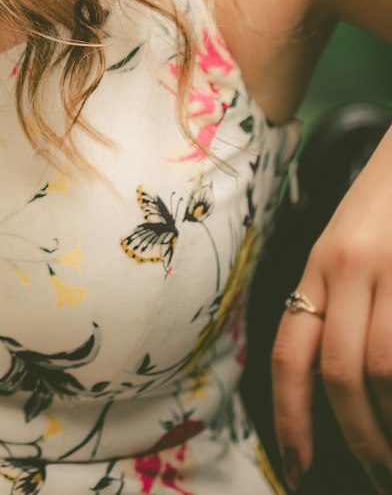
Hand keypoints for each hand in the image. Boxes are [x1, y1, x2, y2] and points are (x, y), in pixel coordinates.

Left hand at [271, 124, 391, 491]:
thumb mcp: (347, 249)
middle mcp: (347, 266)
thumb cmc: (386, 206)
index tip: (298, 466)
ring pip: (383, 366)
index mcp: (318, 266)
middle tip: (377, 472)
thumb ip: (334, 303)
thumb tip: (332, 386)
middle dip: (359, 436)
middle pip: (340, 372)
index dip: (291, 416)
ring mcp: (389, 267)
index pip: (290, 352)